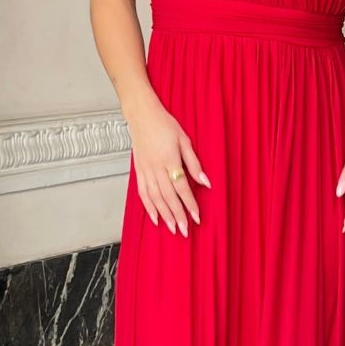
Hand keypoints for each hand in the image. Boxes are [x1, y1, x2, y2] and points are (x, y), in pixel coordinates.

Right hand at [128, 96, 209, 235]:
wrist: (142, 115)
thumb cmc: (164, 125)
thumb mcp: (185, 140)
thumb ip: (194, 164)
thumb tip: (205, 182)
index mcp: (170, 159)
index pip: (181, 187)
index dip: (189, 204)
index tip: (196, 217)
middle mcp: (156, 167)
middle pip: (168, 197)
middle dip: (177, 215)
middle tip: (185, 230)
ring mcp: (146, 170)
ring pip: (155, 198)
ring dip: (164, 215)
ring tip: (172, 228)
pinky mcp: (139, 171)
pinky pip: (143, 193)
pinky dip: (149, 207)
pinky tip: (155, 218)